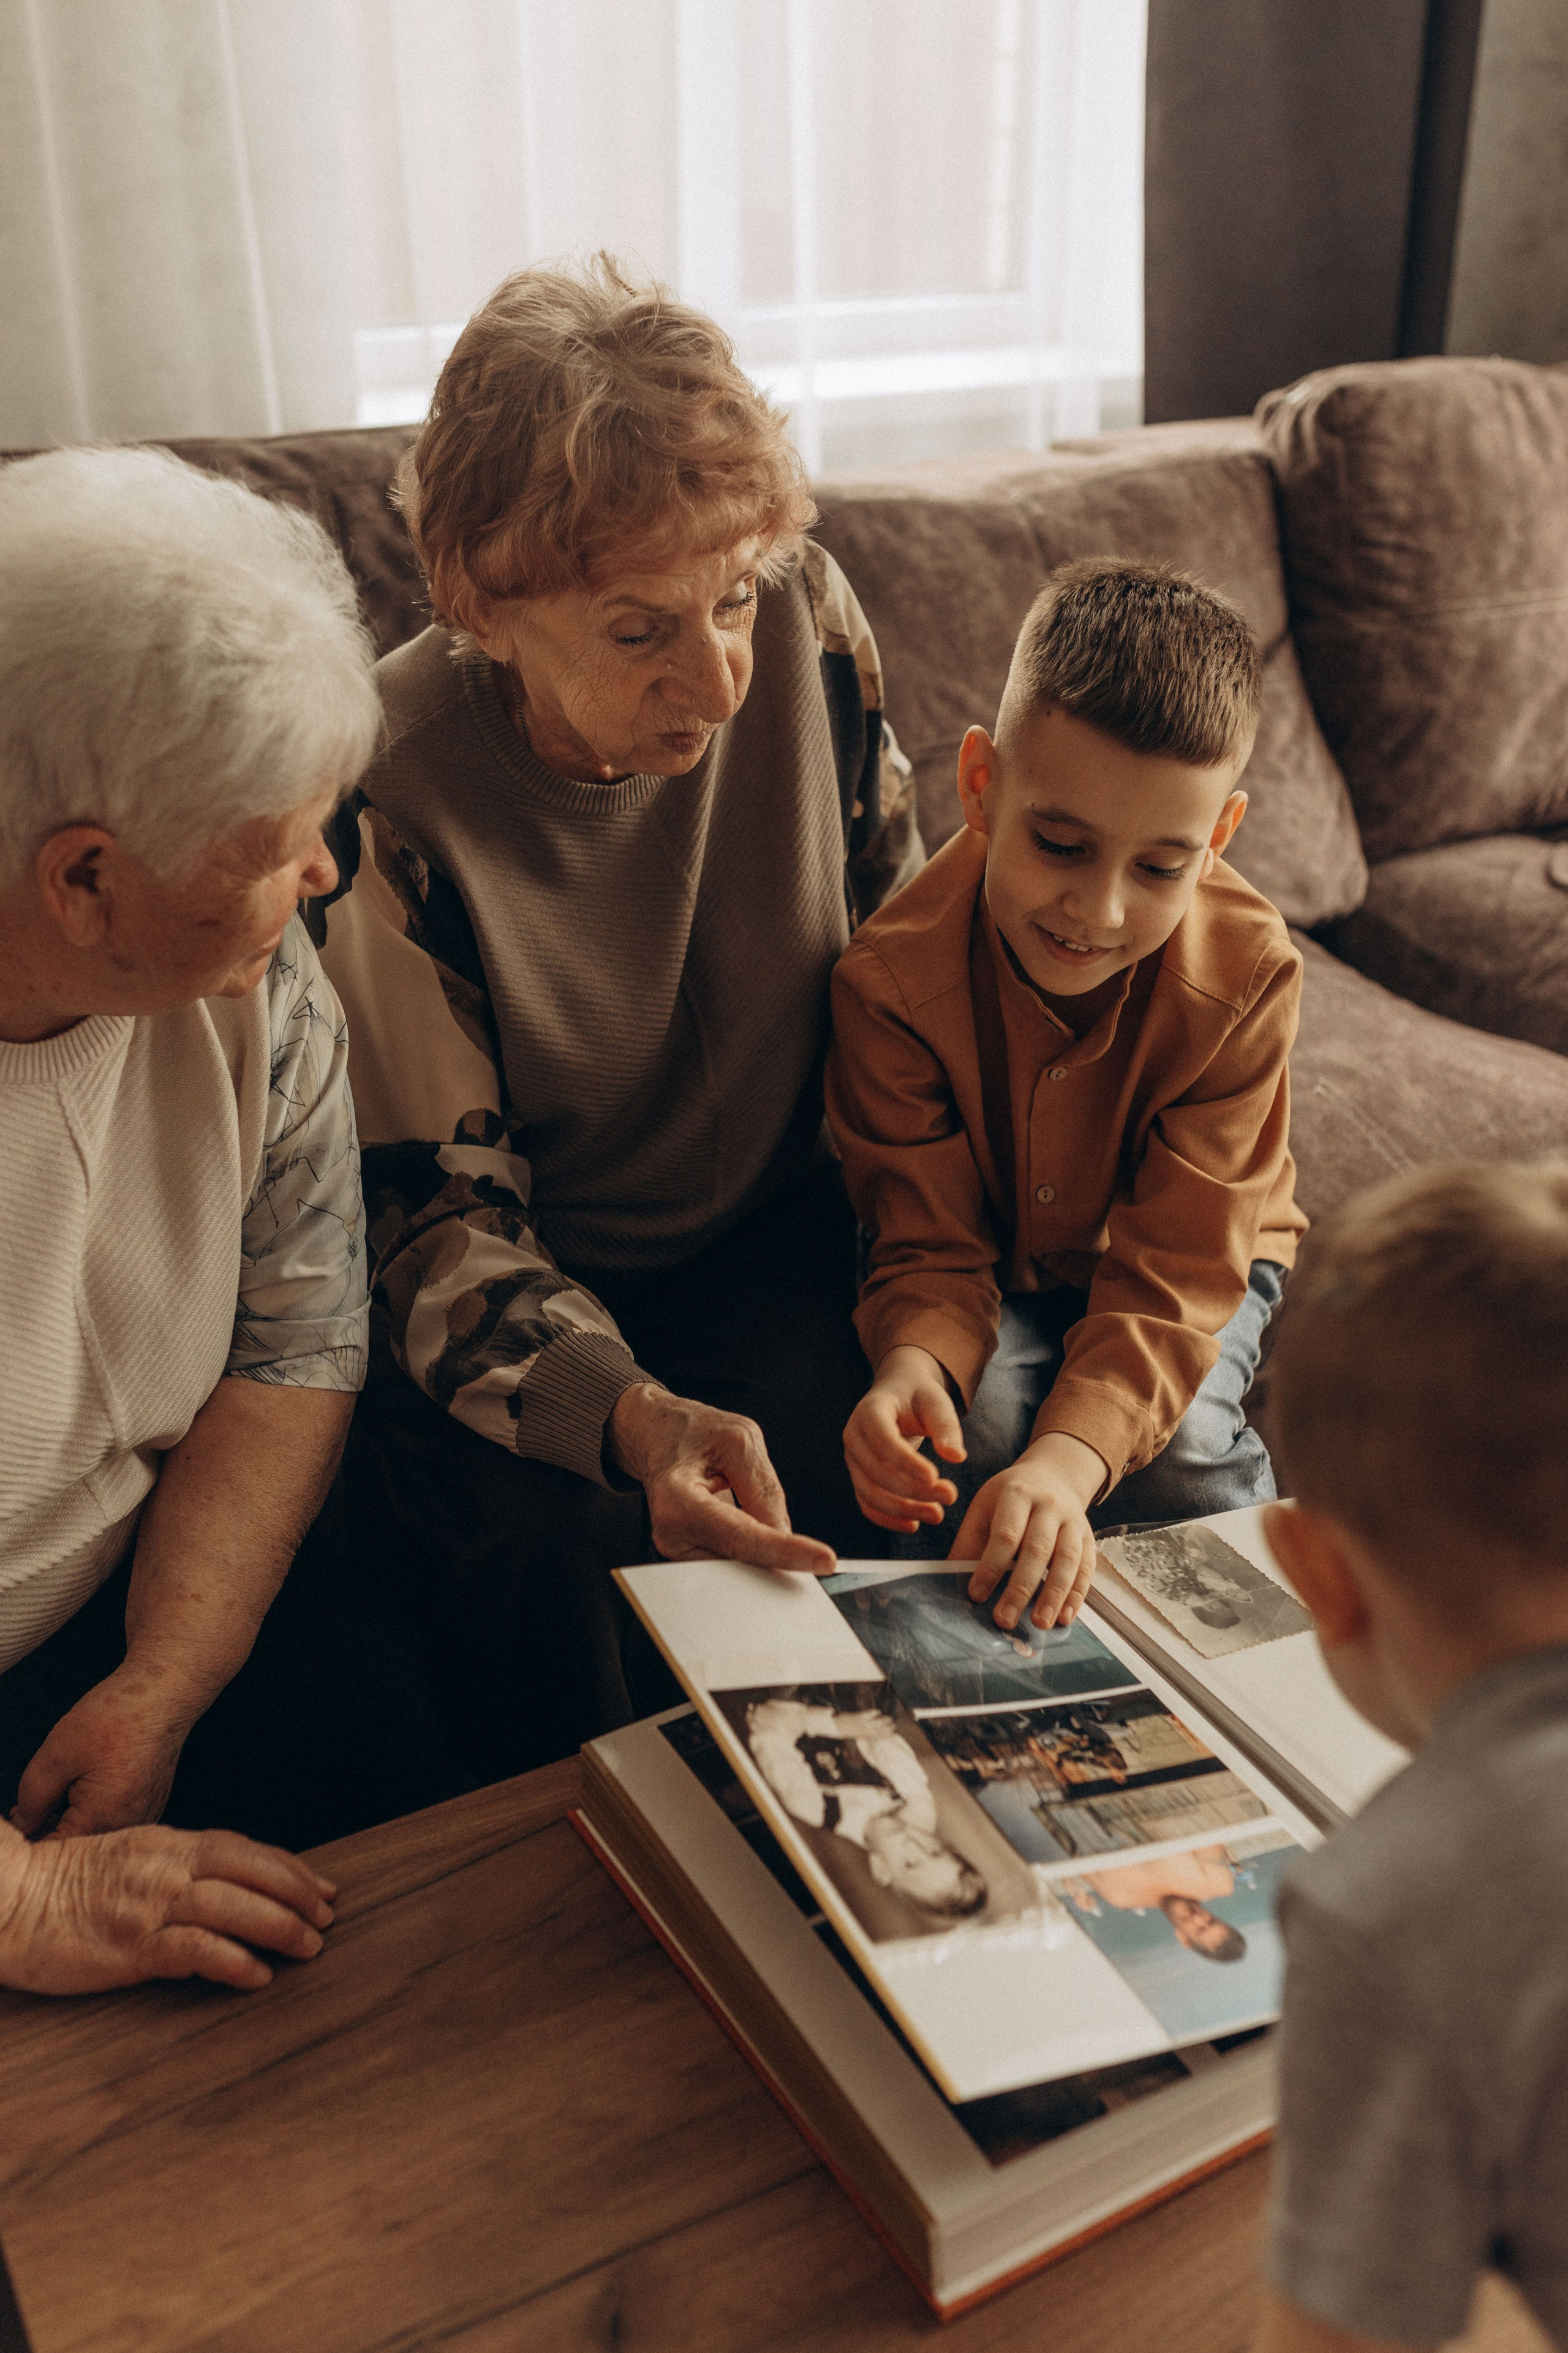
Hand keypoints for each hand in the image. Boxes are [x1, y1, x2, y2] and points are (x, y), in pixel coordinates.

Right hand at [0, 1821, 335, 1994]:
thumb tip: (218, 1889)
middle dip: (296, 1893)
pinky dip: (232, 1961)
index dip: (286, 1867)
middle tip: (329, 1916)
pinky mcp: (129, 1947)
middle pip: (249, 1871)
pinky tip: (258, 1975)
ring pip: (232, 1906)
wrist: (6, 1902)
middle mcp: (163, 1868)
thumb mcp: (125, 1862)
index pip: (242, 1849)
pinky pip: (193, 1950)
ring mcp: (148, 1906)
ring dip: (279, 1925)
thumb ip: (171, 1870)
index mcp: (164, 1844)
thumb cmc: (60, 1888)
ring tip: (311, 1945)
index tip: (320, 1885)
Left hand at [12, 1660, 209, 1838]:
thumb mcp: (57, 1753)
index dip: (27, 1839)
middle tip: (37, 1796)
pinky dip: (93, 1807)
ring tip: (68, 1781)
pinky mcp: (147, 1806)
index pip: (52, 1853)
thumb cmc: (119, 1716)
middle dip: (48, 1826)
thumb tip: (23, 1824)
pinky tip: (88, 1780)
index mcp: (102, 1821)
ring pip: (91, 1833)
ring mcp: (141, 1818)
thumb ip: (32, 1797)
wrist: (164, 1692)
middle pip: (73, 1845)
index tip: (18, 1821)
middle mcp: (126, 1828)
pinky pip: (110, 1819)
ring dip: (70, 1816)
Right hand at [608, 1384, 834, 1574]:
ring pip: (736, 1569)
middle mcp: (670, 1533)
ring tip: (787, 1540)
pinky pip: (729, 1563)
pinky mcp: (687, 1554)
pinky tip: (769, 1543)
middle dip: (780, 1563)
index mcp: (677, 1499)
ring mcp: (676, 1548)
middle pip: (738, 1563)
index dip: (785, 1552)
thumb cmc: (690, 1431)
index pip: (741, 1537)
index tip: (823, 1560)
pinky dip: (755, 1557)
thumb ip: (763, 1488)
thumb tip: (784, 1534)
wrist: (655, 1434)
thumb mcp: (739, 1440)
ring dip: (768, 1560)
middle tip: (818, 1559)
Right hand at [843, 1346, 964, 1533]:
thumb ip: (946, 1426)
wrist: (897, 1394)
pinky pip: (867, 1504)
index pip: (883, 1440)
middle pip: (877, 1471)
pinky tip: (914, 1525)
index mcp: (869, 1411)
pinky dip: (888, 1519)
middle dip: (913, 1490)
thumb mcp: (936, 1401)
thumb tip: (957, 1457)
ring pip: (870, 1493)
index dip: (906, 1462)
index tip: (935, 1477)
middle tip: (950, 1496)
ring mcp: (853, 1460)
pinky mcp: (859, 1477)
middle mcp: (854, 1437)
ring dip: (903, 1509)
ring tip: (938, 1515)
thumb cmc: (918, 1397)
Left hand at [950, 1431, 1105, 1629]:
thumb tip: (950, 1583)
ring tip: (1040, 1623)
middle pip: (1037, 1549)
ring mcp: (1073, 1520)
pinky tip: (1065, 1617)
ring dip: (1054, 1595)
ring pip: (1067, 1559)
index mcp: (1016, 1494)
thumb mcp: (984, 1508)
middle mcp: (1049, 1505)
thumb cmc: (1009, 1499)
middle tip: (1005, 1619)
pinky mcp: (1088, 1537)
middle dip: (1021, 1587)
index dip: (991, 1566)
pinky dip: (1076, 1594)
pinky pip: (1086, 1568)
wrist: (1052, 1476)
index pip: (1005, 1534)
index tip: (976, 1595)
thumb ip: (970, 1544)